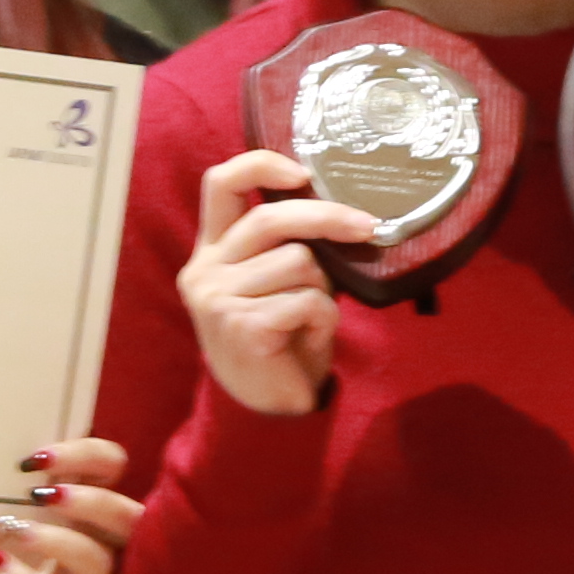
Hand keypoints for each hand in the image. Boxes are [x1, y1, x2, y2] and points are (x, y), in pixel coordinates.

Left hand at [0, 439, 140, 573]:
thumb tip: (12, 442)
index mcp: (69, 497)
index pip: (112, 467)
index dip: (90, 454)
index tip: (39, 456)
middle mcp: (78, 538)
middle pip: (129, 520)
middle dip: (95, 501)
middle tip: (43, 494)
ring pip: (99, 565)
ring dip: (64, 540)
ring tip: (17, 527)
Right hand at [183, 152, 366, 417]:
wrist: (264, 409)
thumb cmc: (280, 338)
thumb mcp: (275, 282)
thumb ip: (286, 244)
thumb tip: (343, 208)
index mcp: (211, 250)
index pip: (221, 183)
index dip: (261, 165)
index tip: (302, 172)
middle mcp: (205, 270)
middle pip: (272, 219)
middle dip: (328, 218)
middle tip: (368, 226)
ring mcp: (218, 299)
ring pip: (299, 262)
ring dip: (323, 288)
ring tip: (311, 316)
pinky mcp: (242, 327)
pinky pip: (308, 300)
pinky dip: (324, 317)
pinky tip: (309, 337)